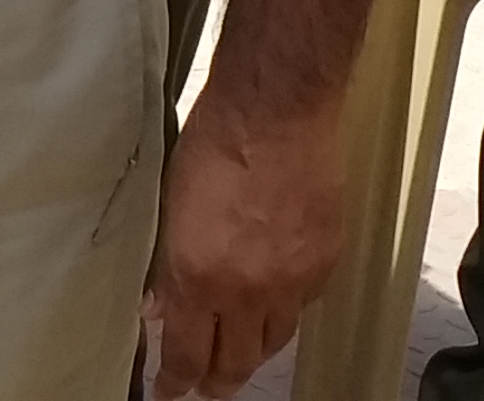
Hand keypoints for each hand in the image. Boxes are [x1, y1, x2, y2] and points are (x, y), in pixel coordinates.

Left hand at [146, 84, 346, 395]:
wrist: (277, 112)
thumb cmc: (214, 142)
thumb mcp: (169, 205)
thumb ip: (166, 266)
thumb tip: (159, 306)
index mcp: (198, 278)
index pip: (187, 355)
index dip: (177, 382)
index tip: (170, 391)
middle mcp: (247, 291)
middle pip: (237, 363)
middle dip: (219, 381)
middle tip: (209, 386)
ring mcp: (292, 280)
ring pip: (274, 341)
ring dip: (253, 351)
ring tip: (241, 352)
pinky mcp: (324, 262)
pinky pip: (303, 304)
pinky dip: (286, 308)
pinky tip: (274, 298)